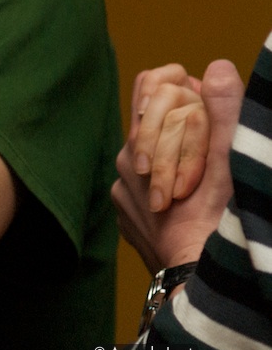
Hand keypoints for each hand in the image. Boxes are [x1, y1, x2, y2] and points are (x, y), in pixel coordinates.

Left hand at [112, 59, 242, 273]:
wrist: (197, 283)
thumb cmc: (219, 222)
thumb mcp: (228, 163)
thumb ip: (223, 112)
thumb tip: (217, 67)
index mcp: (140, 143)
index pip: (151, 88)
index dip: (181, 89)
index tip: (205, 107)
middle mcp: (123, 165)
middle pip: (154, 127)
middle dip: (184, 133)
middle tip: (212, 162)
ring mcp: (122, 194)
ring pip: (153, 162)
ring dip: (178, 166)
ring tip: (204, 191)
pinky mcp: (129, 220)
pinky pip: (147, 193)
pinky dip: (169, 192)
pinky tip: (191, 209)